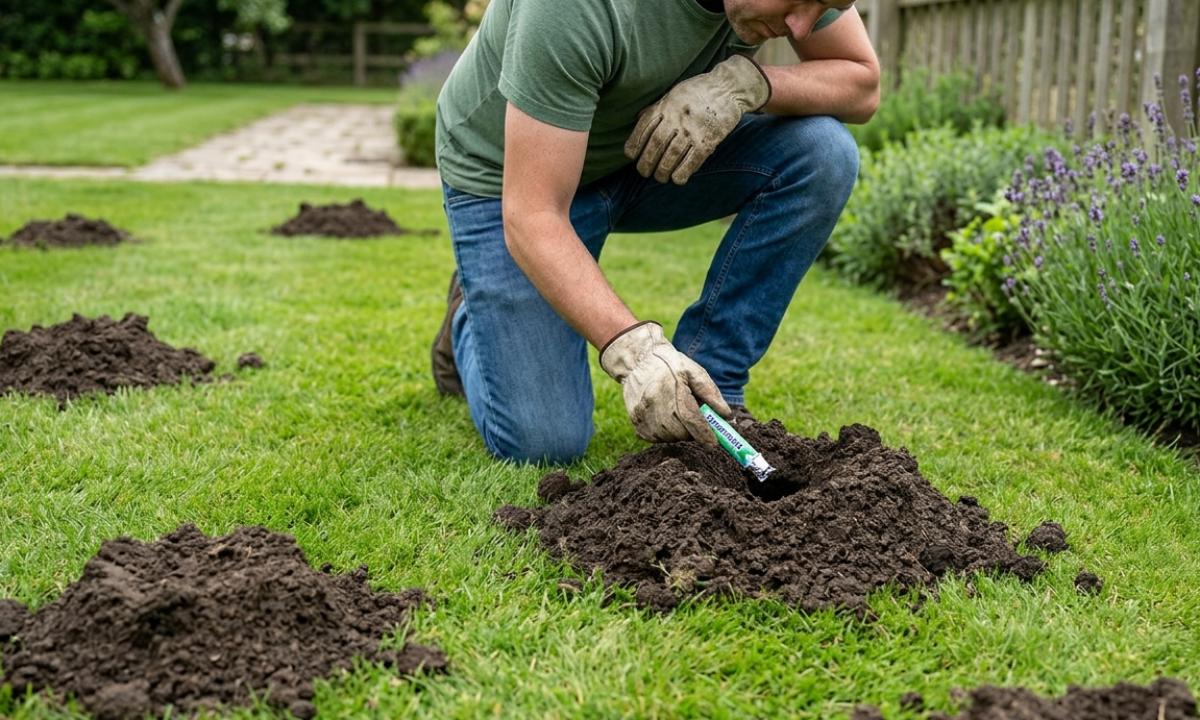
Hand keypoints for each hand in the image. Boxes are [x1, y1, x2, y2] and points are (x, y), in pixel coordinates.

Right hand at [599, 321, 732, 442]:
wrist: (639, 359)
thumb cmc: (672, 365)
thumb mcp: (695, 373)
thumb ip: (712, 396)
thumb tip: (728, 418)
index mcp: (674, 389)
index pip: (691, 420)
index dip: (704, 435)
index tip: (714, 444)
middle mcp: (655, 403)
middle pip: (681, 433)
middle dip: (692, 432)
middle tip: (695, 422)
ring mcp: (643, 413)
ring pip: (668, 438)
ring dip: (678, 433)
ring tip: (678, 415)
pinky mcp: (635, 420)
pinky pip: (655, 438)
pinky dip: (664, 434)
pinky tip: (665, 418)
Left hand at [624, 54, 769, 184]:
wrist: (728, 88)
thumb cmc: (697, 91)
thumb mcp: (673, 94)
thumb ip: (657, 108)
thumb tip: (638, 120)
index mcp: (666, 106)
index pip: (644, 128)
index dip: (634, 144)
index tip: (631, 156)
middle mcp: (677, 118)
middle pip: (656, 145)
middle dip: (647, 162)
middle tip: (644, 172)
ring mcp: (693, 130)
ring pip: (672, 156)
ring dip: (662, 171)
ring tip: (660, 177)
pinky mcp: (708, 141)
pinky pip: (692, 161)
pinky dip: (682, 173)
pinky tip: (677, 179)